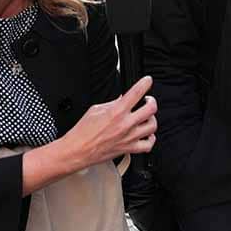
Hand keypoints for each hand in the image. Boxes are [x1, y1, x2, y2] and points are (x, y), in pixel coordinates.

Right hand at [22, 77, 157, 194]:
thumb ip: (113, 103)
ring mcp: (129, 137)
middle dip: (151, 101)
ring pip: (152, 126)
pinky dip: (150, 139)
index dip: (145, 83)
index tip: (148, 80)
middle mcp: (125, 124)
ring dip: (151, 119)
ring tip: (146, 117)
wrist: (77, 150)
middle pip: (151, 109)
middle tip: (147, 100)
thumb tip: (123, 98)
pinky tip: (147, 134)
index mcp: (116, 111)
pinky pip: (148, 145)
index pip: (136, 92)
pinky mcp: (129, 149)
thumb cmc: (83, 132)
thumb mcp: (96, 109)